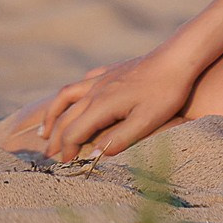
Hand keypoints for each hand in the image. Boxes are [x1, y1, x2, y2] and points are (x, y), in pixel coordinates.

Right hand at [30, 50, 202, 161]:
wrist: (177, 58)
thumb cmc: (165, 93)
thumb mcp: (145, 122)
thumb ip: (118, 140)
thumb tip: (94, 156)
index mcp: (101, 104)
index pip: (73, 132)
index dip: (66, 150)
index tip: (65, 165)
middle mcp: (96, 89)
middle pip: (65, 115)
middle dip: (55, 137)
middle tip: (47, 155)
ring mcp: (102, 77)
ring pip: (67, 95)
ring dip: (53, 113)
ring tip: (44, 128)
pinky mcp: (111, 70)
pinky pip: (83, 82)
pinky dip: (71, 94)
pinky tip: (73, 98)